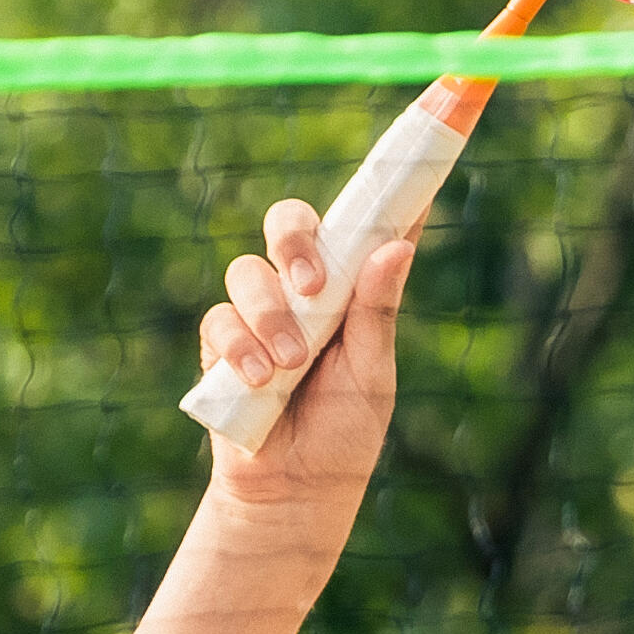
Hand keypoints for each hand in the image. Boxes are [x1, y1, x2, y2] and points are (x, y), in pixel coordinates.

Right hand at [192, 180, 413, 507]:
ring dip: (270, 316)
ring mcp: (260, 313)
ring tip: (291, 367)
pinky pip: (219, 319)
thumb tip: (396, 247)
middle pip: (287, 222)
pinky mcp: (222, 344)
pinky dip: (240, 346)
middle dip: (294, 242)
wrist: (294, 493)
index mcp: (353, 286)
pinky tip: (260, 379)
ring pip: (246, 271)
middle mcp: (305, 289)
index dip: (389, 180)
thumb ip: (377, 311)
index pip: (368, 220)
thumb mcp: (374, 374)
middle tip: (313, 287)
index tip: (414, 140)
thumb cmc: (344, 433)